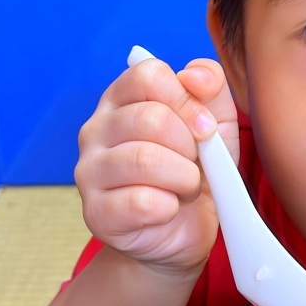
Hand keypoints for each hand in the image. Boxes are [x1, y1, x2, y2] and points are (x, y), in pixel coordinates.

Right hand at [74, 57, 238, 275]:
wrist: (184, 230)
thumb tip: (194, 75)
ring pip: (144, 159)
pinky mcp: (95, 212)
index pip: (148, 75)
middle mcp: (96, 129)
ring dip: (183, 177)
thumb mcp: (216, 124)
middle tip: (195, 165)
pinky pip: (142, 202)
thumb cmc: (196, 169)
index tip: (206, 127)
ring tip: (186, 187)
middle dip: (189, 146)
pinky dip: (170, 207)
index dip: (187, 100)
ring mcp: (89, 171)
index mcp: (122, 98)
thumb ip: (211, 89)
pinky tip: (169, 208)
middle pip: (151, 118)